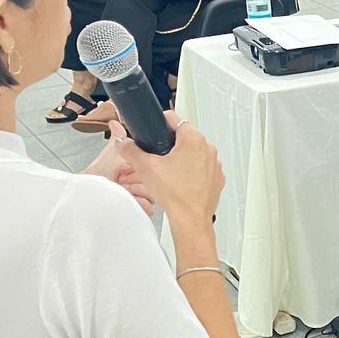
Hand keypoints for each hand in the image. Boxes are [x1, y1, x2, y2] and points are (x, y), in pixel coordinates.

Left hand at [80, 121, 154, 215]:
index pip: (156, 164)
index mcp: (140, 169)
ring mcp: (143, 197)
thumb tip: (116, 122)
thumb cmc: (98, 176)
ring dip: (138, 188)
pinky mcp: (141, 210)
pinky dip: (139, 201)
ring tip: (124, 187)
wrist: (88, 192)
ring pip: (156, 191)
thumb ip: (119, 137)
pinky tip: (128, 197)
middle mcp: (143, 183)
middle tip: (123, 175)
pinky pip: (151, 207)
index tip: (128, 164)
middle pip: (158, 178)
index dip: (143, 163)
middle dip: (139, 176)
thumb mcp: (112, 153)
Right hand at [116, 112, 224, 226]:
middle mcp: (208, 148)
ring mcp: (214, 164)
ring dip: (182, 158)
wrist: (191, 219)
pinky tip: (180, 181)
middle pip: (184, 136)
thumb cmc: (175, 194)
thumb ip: (129, 149)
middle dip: (169, 144)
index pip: (173, 118)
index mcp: (193, 139)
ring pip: (194, 153)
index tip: (153, 129)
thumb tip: (122, 141)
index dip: (159, 122)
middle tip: (157, 156)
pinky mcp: (216, 178)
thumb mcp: (145, 167)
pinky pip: (202, 168)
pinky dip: (192, 172)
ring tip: (168, 171)